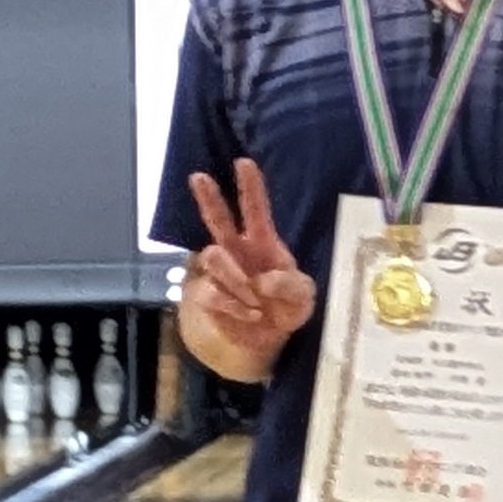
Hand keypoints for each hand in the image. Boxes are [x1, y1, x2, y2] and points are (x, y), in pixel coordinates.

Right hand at [186, 158, 315, 367]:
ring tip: (256, 300)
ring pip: (213, 257)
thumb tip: (262, 280)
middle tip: (198, 177)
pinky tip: (252, 314)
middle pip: (218, 220)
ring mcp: (220, 272)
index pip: (256, 211)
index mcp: (262, 244)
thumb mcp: (304, 297)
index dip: (250, 188)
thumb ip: (291, 286)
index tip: (244, 163)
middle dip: (208, 199)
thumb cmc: (287, 306)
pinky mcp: (207, 294)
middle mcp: (237, 251)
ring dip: (236, 278)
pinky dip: (235, 306)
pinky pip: (212, 292)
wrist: (268, 338)